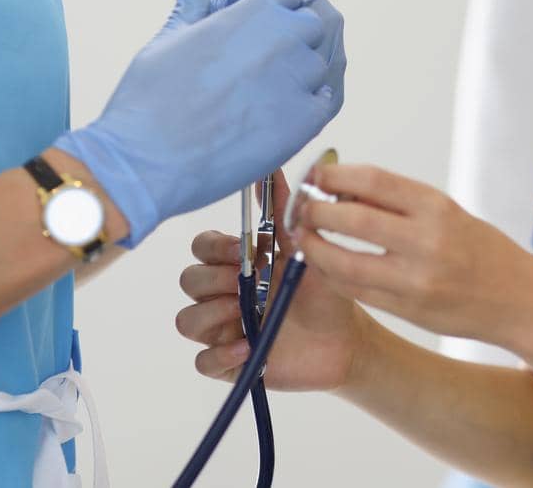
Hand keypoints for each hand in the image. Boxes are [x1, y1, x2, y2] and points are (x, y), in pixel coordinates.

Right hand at [54, 0, 347, 246]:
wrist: (146, 161)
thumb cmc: (149, 100)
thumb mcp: (169, 39)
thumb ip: (194, 5)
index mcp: (254, 12)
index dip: (289, 2)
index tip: (279, 18)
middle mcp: (284, 38)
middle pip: (315, 24)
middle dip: (298, 36)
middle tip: (269, 60)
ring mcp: (298, 79)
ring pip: (322, 64)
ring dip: (303, 72)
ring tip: (265, 92)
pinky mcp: (305, 120)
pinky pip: (325, 100)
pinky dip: (310, 104)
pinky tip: (282, 112)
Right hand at [175, 171, 370, 391]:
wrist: (345, 339)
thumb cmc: (324, 292)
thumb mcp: (308, 249)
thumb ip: (287, 212)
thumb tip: (272, 170)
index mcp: (238, 264)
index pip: (203, 247)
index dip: (215, 247)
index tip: (243, 249)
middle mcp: (223, 294)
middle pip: (188, 280)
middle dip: (212, 278)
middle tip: (244, 282)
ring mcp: (223, 329)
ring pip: (187, 320)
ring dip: (211, 313)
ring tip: (245, 311)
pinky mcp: (229, 363)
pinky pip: (203, 361)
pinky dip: (221, 354)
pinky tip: (249, 345)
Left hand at [289, 164, 532, 347]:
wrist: (516, 299)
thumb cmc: (480, 249)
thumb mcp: (448, 213)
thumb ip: (400, 203)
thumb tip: (342, 186)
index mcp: (438, 207)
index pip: (373, 181)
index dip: (335, 175)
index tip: (315, 175)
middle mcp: (427, 240)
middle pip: (352, 219)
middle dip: (315, 211)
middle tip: (299, 207)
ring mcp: (415, 279)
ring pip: (344, 262)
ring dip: (313, 248)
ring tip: (302, 237)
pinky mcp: (406, 309)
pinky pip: (355, 290)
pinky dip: (332, 275)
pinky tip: (322, 264)